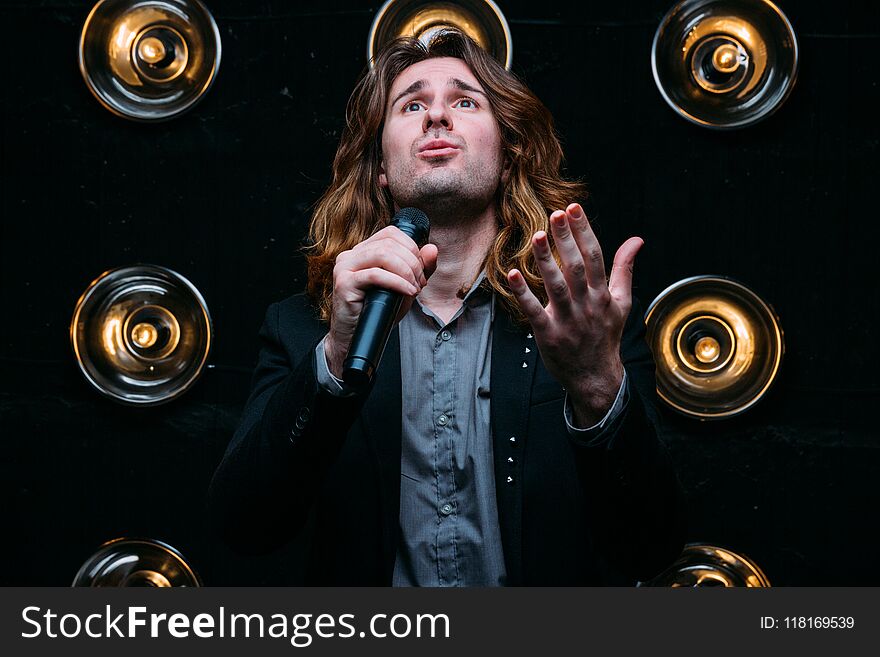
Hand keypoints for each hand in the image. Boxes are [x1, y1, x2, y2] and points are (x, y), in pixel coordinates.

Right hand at [325, 226, 437, 377]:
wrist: (356, 338)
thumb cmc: (379, 312)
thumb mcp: (406, 286)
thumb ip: (420, 268)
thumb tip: (432, 248)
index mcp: (363, 251)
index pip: (391, 234)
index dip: (412, 248)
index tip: (421, 271)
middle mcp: (351, 255)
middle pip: (389, 243)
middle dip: (412, 263)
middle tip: (420, 284)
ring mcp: (345, 267)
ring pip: (382, 254)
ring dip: (406, 271)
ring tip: (414, 288)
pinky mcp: (344, 283)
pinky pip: (375, 275)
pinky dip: (397, 282)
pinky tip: (407, 292)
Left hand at [506, 202, 642, 425]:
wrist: (595, 377)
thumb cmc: (605, 335)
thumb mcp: (621, 302)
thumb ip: (624, 269)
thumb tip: (637, 240)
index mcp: (603, 295)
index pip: (595, 257)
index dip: (584, 231)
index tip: (574, 208)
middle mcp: (587, 305)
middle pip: (576, 267)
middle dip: (566, 239)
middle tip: (555, 213)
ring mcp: (567, 321)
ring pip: (556, 286)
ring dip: (545, 261)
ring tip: (536, 235)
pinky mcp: (548, 335)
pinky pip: (534, 311)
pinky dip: (523, 294)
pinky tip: (512, 274)